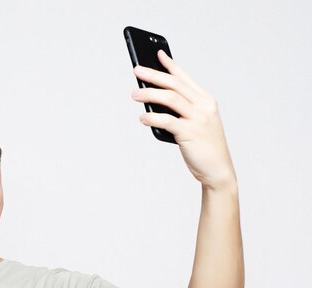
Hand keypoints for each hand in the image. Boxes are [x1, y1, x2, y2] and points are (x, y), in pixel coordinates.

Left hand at [132, 50, 236, 190]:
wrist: (217, 169)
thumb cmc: (204, 146)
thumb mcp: (195, 123)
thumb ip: (180, 111)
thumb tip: (153, 102)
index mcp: (206, 100)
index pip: (185, 77)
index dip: (171, 64)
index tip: (158, 53)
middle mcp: (203, 106)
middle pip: (174, 84)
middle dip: (154, 75)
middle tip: (137, 70)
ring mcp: (198, 118)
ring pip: (170, 98)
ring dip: (149, 94)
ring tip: (134, 94)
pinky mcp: (190, 132)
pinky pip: (166, 120)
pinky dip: (152, 118)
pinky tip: (142, 118)